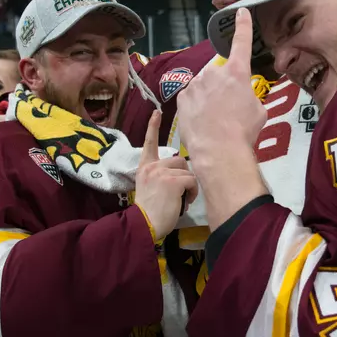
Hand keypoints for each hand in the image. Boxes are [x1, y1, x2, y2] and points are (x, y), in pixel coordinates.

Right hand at [135, 111, 198, 239]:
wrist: (145, 224)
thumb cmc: (150, 212)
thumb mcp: (151, 187)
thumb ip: (161, 176)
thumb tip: (182, 174)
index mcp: (144, 167)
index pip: (149, 143)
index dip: (153, 127)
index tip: (156, 112)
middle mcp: (152, 166)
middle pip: (180, 160)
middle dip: (185, 175)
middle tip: (180, 192)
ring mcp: (162, 172)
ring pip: (188, 172)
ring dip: (189, 186)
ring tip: (181, 199)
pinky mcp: (173, 180)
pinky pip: (192, 181)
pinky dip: (192, 193)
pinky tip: (184, 202)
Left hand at [177, 8, 266, 159]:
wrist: (218, 149)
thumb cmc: (244, 131)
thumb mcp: (259, 110)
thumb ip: (249, 95)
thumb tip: (243, 97)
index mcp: (238, 72)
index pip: (242, 41)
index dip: (242, 25)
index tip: (240, 11)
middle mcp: (215, 72)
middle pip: (220, 71)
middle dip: (223, 83)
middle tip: (229, 106)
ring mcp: (196, 83)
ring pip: (204, 84)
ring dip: (209, 95)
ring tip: (215, 118)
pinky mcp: (182, 96)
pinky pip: (192, 96)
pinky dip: (196, 105)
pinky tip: (202, 120)